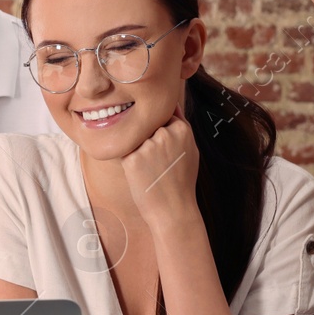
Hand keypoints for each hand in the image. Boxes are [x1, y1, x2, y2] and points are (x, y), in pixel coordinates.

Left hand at [120, 102, 199, 227]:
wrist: (173, 210)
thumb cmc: (181, 181)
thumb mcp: (189, 149)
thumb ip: (179, 125)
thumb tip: (169, 104)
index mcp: (182, 129)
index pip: (161, 117)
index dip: (159, 133)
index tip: (165, 152)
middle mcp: (165, 133)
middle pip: (145, 126)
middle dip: (147, 140)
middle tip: (157, 164)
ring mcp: (148, 145)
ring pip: (134, 138)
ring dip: (137, 150)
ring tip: (151, 170)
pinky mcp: (132, 158)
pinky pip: (124, 151)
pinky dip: (129, 161)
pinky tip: (141, 175)